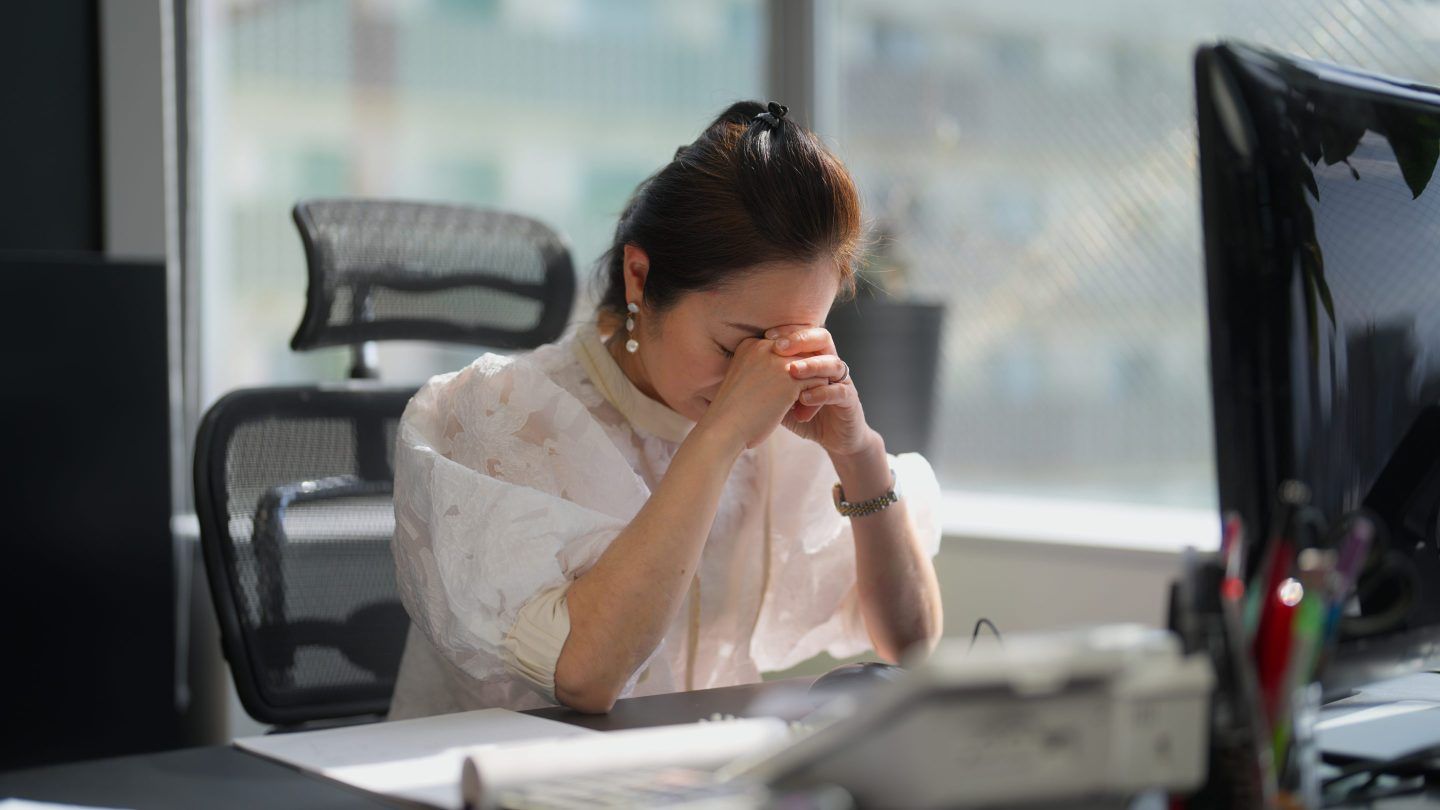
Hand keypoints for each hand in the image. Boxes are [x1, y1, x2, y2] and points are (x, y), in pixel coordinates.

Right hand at [694, 336, 824, 451]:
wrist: (724, 429)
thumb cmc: (734, 414)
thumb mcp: (747, 381)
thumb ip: (766, 371)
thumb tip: (795, 372)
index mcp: (751, 344)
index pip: (786, 349)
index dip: (789, 371)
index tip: (780, 393)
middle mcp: (764, 346)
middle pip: (801, 354)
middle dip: (804, 378)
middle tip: (796, 403)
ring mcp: (778, 360)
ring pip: (813, 367)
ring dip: (811, 388)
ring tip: (799, 409)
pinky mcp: (790, 378)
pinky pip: (819, 381)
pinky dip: (815, 399)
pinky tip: (801, 415)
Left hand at [767, 325, 877, 456]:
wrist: (833, 438)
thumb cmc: (805, 414)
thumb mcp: (781, 397)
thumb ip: (768, 382)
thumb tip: (736, 369)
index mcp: (815, 358)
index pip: (804, 334)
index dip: (787, 331)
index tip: (766, 335)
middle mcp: (830, 364)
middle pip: (822, 338)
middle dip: (801, 339)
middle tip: (779, 347)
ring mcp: (843, 381)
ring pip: (833, 363)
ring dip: (811, 365)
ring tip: (791, 371)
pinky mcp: (850, 401)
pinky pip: (839, 391)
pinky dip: (821, 394)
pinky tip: (803, 398)